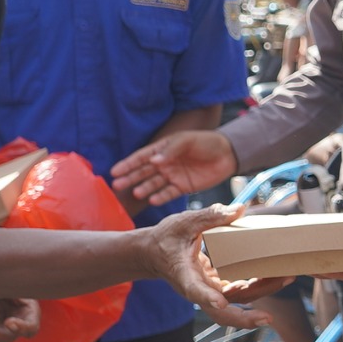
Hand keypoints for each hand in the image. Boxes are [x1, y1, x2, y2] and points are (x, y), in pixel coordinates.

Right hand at [114, 130, 238, 208]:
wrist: (227, 154)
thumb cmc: (206, 142)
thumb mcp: (187, 141)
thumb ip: (171, 150)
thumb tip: (154, 160)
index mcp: (163, 149)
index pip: (141, 157)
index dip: (128, 164)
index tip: (114, 171)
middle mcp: (164, 164)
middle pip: (144, 172)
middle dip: (130, 178)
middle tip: (117, 185)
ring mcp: (172, 176)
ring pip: (154, 184)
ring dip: (144, 188)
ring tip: (136, 193)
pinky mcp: (182, 187)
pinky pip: (168, 193)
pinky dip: (160, 197)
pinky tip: (152, 200)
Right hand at [137, 204, 285, 326]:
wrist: (153, 253)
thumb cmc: (166, 237)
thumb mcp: (183, 222)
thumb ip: (211, 216)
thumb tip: (239, 209)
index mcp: (183, 274)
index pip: (194, 289)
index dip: (206, 297)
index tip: (220, 304)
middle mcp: (196, 289)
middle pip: (221, 310)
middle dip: (245, 316)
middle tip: (268, 317)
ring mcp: (207, 291)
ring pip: (235, 302)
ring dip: (261, 294)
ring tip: (286, 279)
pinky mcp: (216, 288)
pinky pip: (239, 293)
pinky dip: (258, 286)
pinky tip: (277, 275)